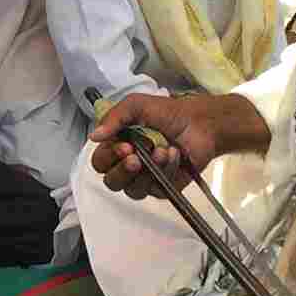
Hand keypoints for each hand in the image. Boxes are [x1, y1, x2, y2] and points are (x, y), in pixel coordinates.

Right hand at [87, 92, 264, 199]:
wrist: (200, 123)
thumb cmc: (169, 113)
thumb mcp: (136, 105)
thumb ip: (114, 118)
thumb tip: (95, 136)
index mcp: (117, 146)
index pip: (100, 162)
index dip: (108, 158)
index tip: (124, 146)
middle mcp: (129, 165)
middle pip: (112, 182)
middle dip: (124, 170)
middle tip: (137, 158)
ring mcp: (146, 179)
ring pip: (133, 190)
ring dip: (148, 170)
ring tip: (163, 150)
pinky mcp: (163, 188)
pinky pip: (157, 189)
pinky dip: (166, 170)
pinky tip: (174, 155)